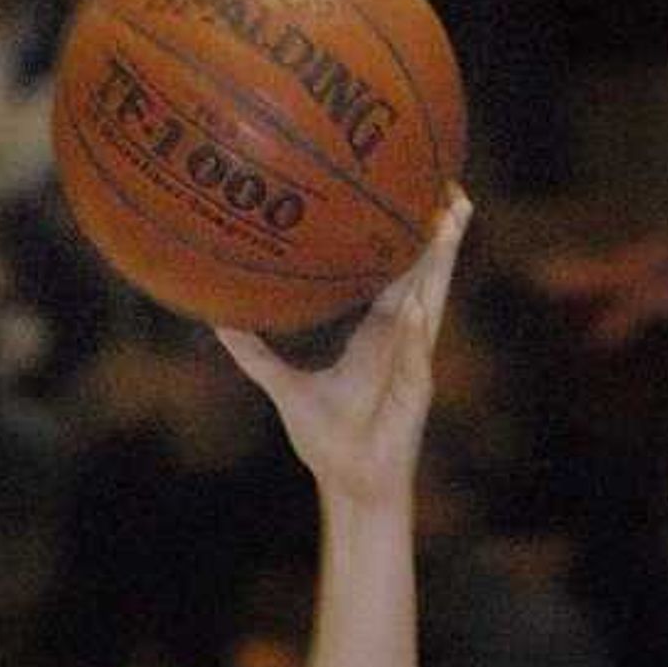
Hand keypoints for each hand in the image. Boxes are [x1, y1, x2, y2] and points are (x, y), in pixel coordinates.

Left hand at [216, 185, 470, 500]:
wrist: (348, 485)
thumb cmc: (325, 439)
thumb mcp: (283, 387)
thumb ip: (254, 352)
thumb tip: (218, 320)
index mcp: (376, 331)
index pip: (395, 271)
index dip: (404, 233)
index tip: (408, 189)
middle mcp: (401, 337)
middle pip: (425, 273)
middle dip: (440, 231)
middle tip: (448, 182)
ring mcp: (412, 360)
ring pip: (432, 300)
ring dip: (442, 263)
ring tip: (449, 219)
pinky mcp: (415, 391)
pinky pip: (414, 355)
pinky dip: (414, 331)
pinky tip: (416, 306)